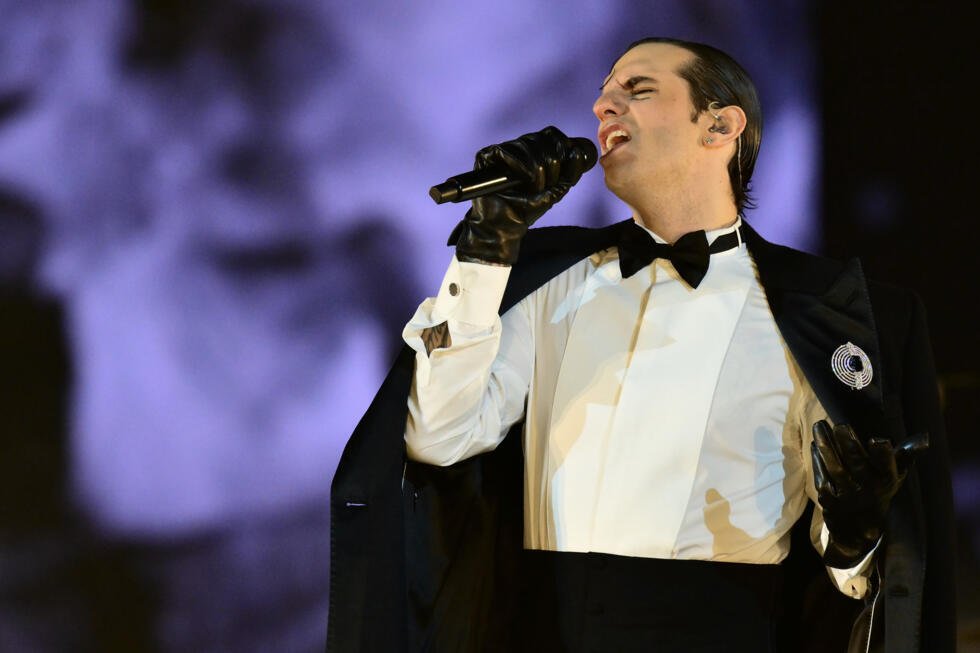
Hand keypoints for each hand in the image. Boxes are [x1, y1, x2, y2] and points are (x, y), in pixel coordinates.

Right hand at [451, 126, 590, 264]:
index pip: (552, 134)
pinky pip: (505, 150)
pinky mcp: (486, 156)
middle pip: (543, 140)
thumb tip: (576, 152)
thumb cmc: (526, 209)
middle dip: (551, 168)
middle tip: (545, 188)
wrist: (504, 225)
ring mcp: (503, 150)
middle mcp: (519, 146)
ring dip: (536, 172)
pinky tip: (523, 178)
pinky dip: (518, 164)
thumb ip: (568, 174)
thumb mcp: (555, 191)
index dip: (563, 147)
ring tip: (533, 190)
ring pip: (528, 146)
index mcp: (535, 151)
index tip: (564, 171)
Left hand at [810, 420, 927, 567]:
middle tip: (840, 425)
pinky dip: (817, 458)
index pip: (888, 467)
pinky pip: (821, 474)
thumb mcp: (894, 478)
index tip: (877, 440)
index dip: (883, 456)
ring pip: (835, 467)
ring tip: (819, 426)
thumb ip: (904, 456)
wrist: (857, 532)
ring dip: (826, 445)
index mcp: (886, 482)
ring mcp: (846, 495)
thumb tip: (923, 437)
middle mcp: (868, 490)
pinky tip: (815, 444)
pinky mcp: (828, 499)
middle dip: (848, 444)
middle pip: (857, 464)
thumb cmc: (877, 494)